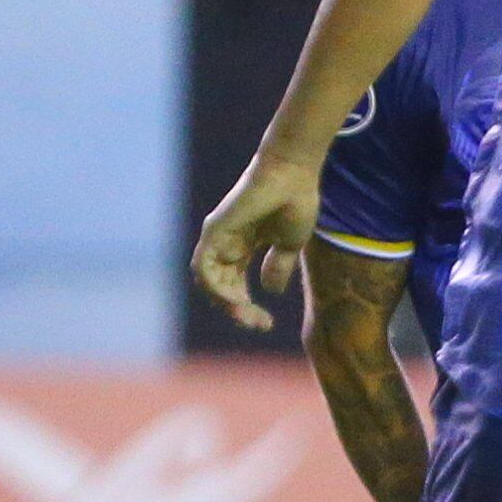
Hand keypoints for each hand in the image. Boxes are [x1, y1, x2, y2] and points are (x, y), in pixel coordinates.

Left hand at [190, 152, 323, 333]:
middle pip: (221, 287)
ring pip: (210, 282)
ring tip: (248, 317)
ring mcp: (217, 238)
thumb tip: (270, 291)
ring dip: (226, 304)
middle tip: (259, 325)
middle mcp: (226, 244)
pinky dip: (217, 288)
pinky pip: (205, 268)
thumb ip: (278, 266)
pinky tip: (236, 301)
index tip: (267, 324)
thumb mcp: (290, 244)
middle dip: (237, 311)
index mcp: (243, 247)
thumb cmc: (295, 202)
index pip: (235, 285)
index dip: (246, 307)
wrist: (293, 176)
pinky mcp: (214, 231)